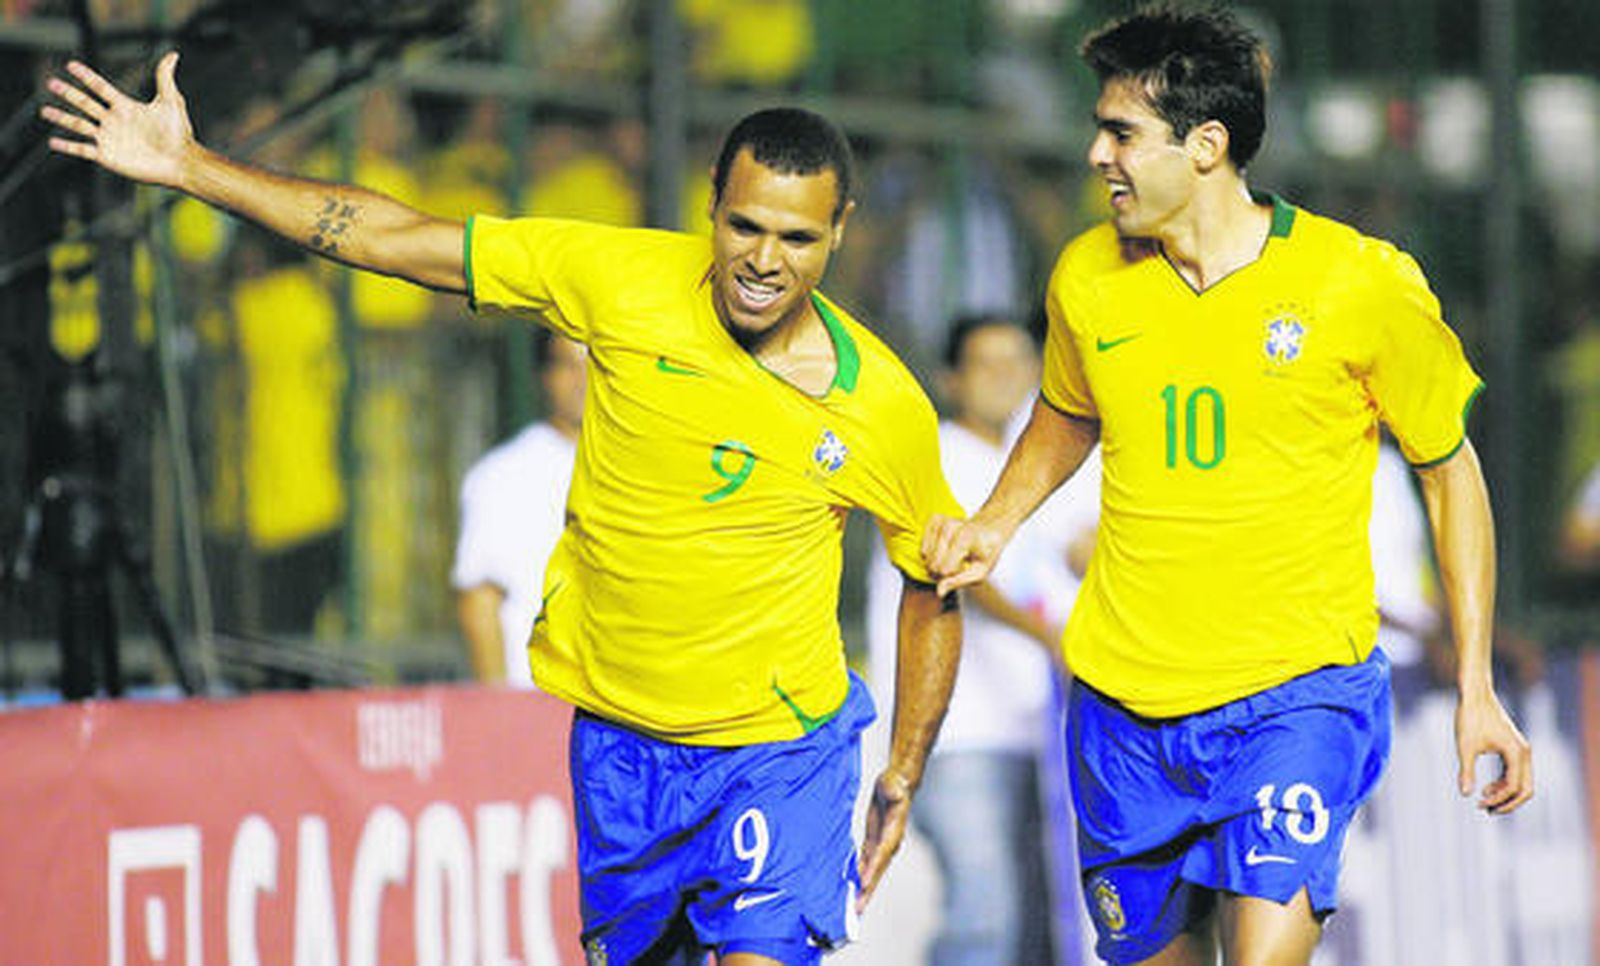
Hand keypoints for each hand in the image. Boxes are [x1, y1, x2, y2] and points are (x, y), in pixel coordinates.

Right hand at [42, 52, 194, 188]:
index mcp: (125, 107)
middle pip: (85, 104)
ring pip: (79, 125)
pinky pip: (82, 150)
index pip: (101, 88)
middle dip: (68, 93)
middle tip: (51, 83)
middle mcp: (113, 121)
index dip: (86, 76)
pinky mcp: (107, 157)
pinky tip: (53, 142)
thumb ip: (165, 78)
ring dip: (62, 118)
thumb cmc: (178, 133)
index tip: (70, 65)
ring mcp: (109, 139)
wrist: (180, 161)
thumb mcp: (171, 102)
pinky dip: (67, 146)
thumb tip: (173, 53)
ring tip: (44, 111)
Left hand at [856, 771, 912, 912]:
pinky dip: (859, 876)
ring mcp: (881, 846)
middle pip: (877, 871)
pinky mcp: (873, 843)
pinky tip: (852, 887)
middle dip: (867, 890)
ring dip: (863, 889)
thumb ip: (892, 791)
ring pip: (872, 872)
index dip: (873, 869)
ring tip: (855, 908)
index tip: (864, 884)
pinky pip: (866, 864)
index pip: (881, 854)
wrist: (898, 785)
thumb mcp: (894, 785)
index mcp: (893, 833)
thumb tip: (894, 792)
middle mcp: (888, 844)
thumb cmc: (896, 785)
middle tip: (857, 909)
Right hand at [921, 513, 1008, 597]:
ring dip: (939, 562)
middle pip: (934, 564)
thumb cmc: (986, 551)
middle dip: (944, 571)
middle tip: (959, 564)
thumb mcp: (980, 572)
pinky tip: (945, 551)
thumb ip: (959, 582)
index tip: (966, 567)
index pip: (945, 570)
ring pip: (927, 558)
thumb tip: (939, 592)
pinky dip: (932, 554)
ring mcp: (941, 521)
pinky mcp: (934, 520)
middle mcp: (951, 527)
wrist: (989, 529)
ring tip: (953, 556)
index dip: (955, 575)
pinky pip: (923, 548)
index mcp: (965, 538)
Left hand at [1455, 688, 1532, 813]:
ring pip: (1522, 782)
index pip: (1514, 787)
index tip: (1478, 803)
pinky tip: (1486, 788)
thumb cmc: (1469, 718)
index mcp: (1516, 752)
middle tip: (1487, 810)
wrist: (1475, 695)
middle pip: (1525, 789)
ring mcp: (1521, 750)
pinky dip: (1504, 783)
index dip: (1498, 800)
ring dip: (1505, 794)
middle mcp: (1524, 752)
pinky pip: (1515, 773)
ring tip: (1483, 800)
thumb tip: (1465, 794)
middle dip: (1508, 803)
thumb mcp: (1465, 746)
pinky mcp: (1514, 748)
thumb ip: (1466, 771)